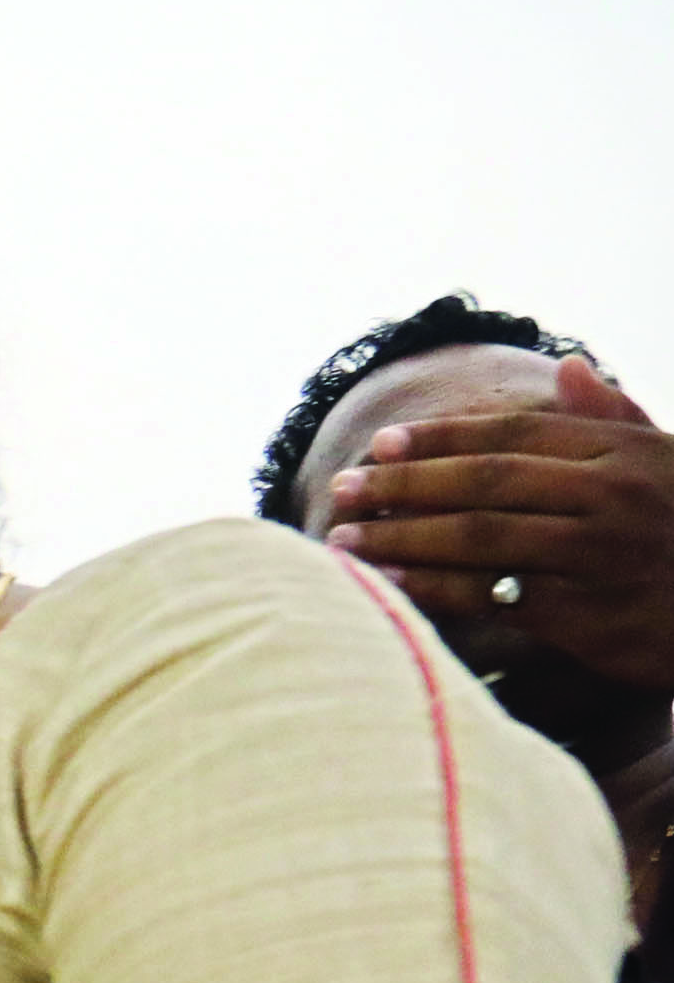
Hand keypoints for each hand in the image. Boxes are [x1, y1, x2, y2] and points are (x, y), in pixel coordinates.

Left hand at [326, 355, 673, 690]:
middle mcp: (612, 497)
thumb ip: (613, 416)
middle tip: (341, 489)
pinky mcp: (588, 616)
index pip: (516, 433)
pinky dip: (435, 588)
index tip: (382, 444)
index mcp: (626, 453)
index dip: (443, 437)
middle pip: (488, 481)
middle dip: (406, 484)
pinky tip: (388, 586)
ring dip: (404, 537)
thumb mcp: (667, 464)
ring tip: (343, 540)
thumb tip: (567, 366)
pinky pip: (494, 596)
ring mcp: (600, 556)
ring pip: (482, 538)